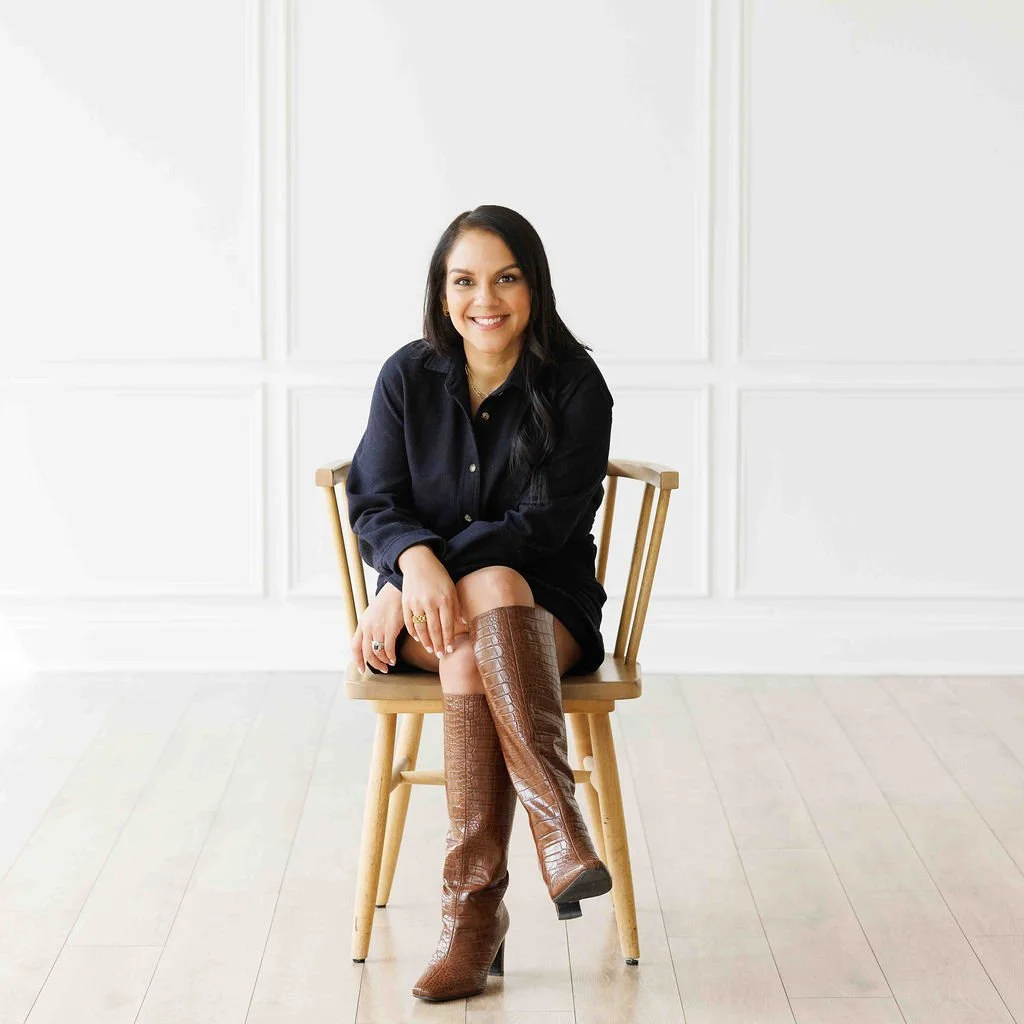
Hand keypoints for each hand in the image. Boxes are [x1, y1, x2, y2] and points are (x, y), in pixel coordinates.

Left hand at [350, 582, 403, 673]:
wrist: (397, 590)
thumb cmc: (388, 601)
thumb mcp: (374, 613)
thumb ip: (371, 626)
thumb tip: (373, 641)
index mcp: (362, 623)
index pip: (355, 646)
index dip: (357, 659)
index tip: (362, 669)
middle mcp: (367, 627)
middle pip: (366, 652)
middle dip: (373, 664)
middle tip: (381, 669)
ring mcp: (377, 628)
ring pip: (376, 652)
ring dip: (383, 662)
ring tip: (389, 663)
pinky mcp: (389, 628)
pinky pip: (388, 649)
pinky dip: (390, 656)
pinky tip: (394, 658)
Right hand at [397, 544, 462, 658]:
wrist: (418, 562)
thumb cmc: (438, 575)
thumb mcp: (451, 588)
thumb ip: (456, 606)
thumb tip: (462, 623)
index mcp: (444, 599)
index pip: (447, 625)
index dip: (448, 639)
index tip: (450, 650)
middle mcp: (430, 602)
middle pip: (434, 629)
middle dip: (438, 644)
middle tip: (440, 655)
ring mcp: (416, 603)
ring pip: (421, 628)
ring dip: (426, 641)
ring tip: (430, 649)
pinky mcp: (406, 602)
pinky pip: (409, 622)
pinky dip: (413, 632)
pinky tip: (418, 638)